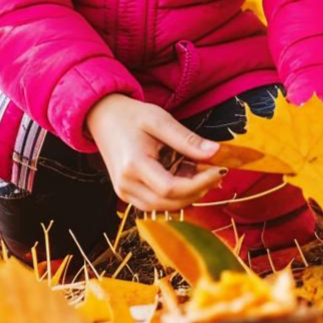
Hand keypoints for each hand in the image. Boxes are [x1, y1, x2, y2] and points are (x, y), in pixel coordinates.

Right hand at [85, 94, 226, 212]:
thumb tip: (215, 152)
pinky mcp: (126, 193)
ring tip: (202, 173)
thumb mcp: (160, 120)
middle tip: (215, 173)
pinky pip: (155, 203)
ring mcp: (124, 192)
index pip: (171, 188)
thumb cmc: (131, 115)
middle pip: (169, 203)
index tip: (220, 169)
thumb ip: (187, 139)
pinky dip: (175, 195)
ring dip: (187, 195)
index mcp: (133, 165)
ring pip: (163, 207)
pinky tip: (185, 176)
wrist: (102, 116)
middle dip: (197, 191)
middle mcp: (126, 185)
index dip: (200, 183)